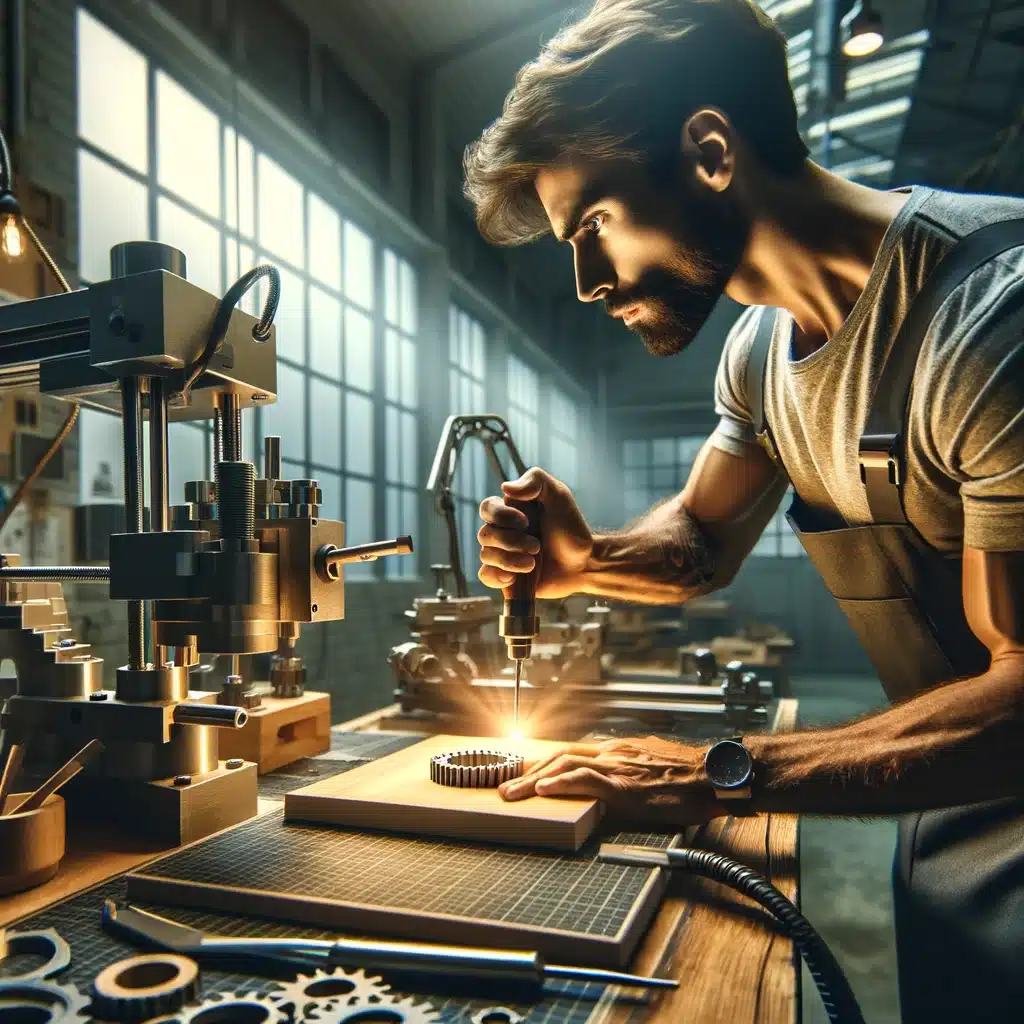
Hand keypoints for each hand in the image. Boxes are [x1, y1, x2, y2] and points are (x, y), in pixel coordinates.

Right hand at [477, 468, 592, 598]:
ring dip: (509, 561)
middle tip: (537, 546)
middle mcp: (502, 532)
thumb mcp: (559, 496)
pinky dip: (497, 576)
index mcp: (510, 511)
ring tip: (533, 563)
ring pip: (486, 556)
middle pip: (485, 535)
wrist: (583, 563)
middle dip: (511, 542)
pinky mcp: (505, 577)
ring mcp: (502, 555)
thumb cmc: (570, 528)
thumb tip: (505, 487)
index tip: (526, 522)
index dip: (500, 515)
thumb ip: (536, 481)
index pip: (487, 508)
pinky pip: (486, 576)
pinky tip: (513, 578)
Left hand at [498, 737, 729, 824]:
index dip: (544, 763)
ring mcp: (618, 766)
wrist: (716, 775)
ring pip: (565, 764)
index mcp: (618, 751)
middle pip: (560, 755)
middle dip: (528, 770)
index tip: (523, 774)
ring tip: (512, 794)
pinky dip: (561, 783)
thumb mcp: (654, 769)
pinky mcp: (626, 785)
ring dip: (532, 779)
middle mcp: (613, 752)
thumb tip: (617, 787)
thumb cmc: (692, 778)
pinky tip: (543, 790)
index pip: (571, 753)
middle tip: (505, 787)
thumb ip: (631, 773)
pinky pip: (587, 779)